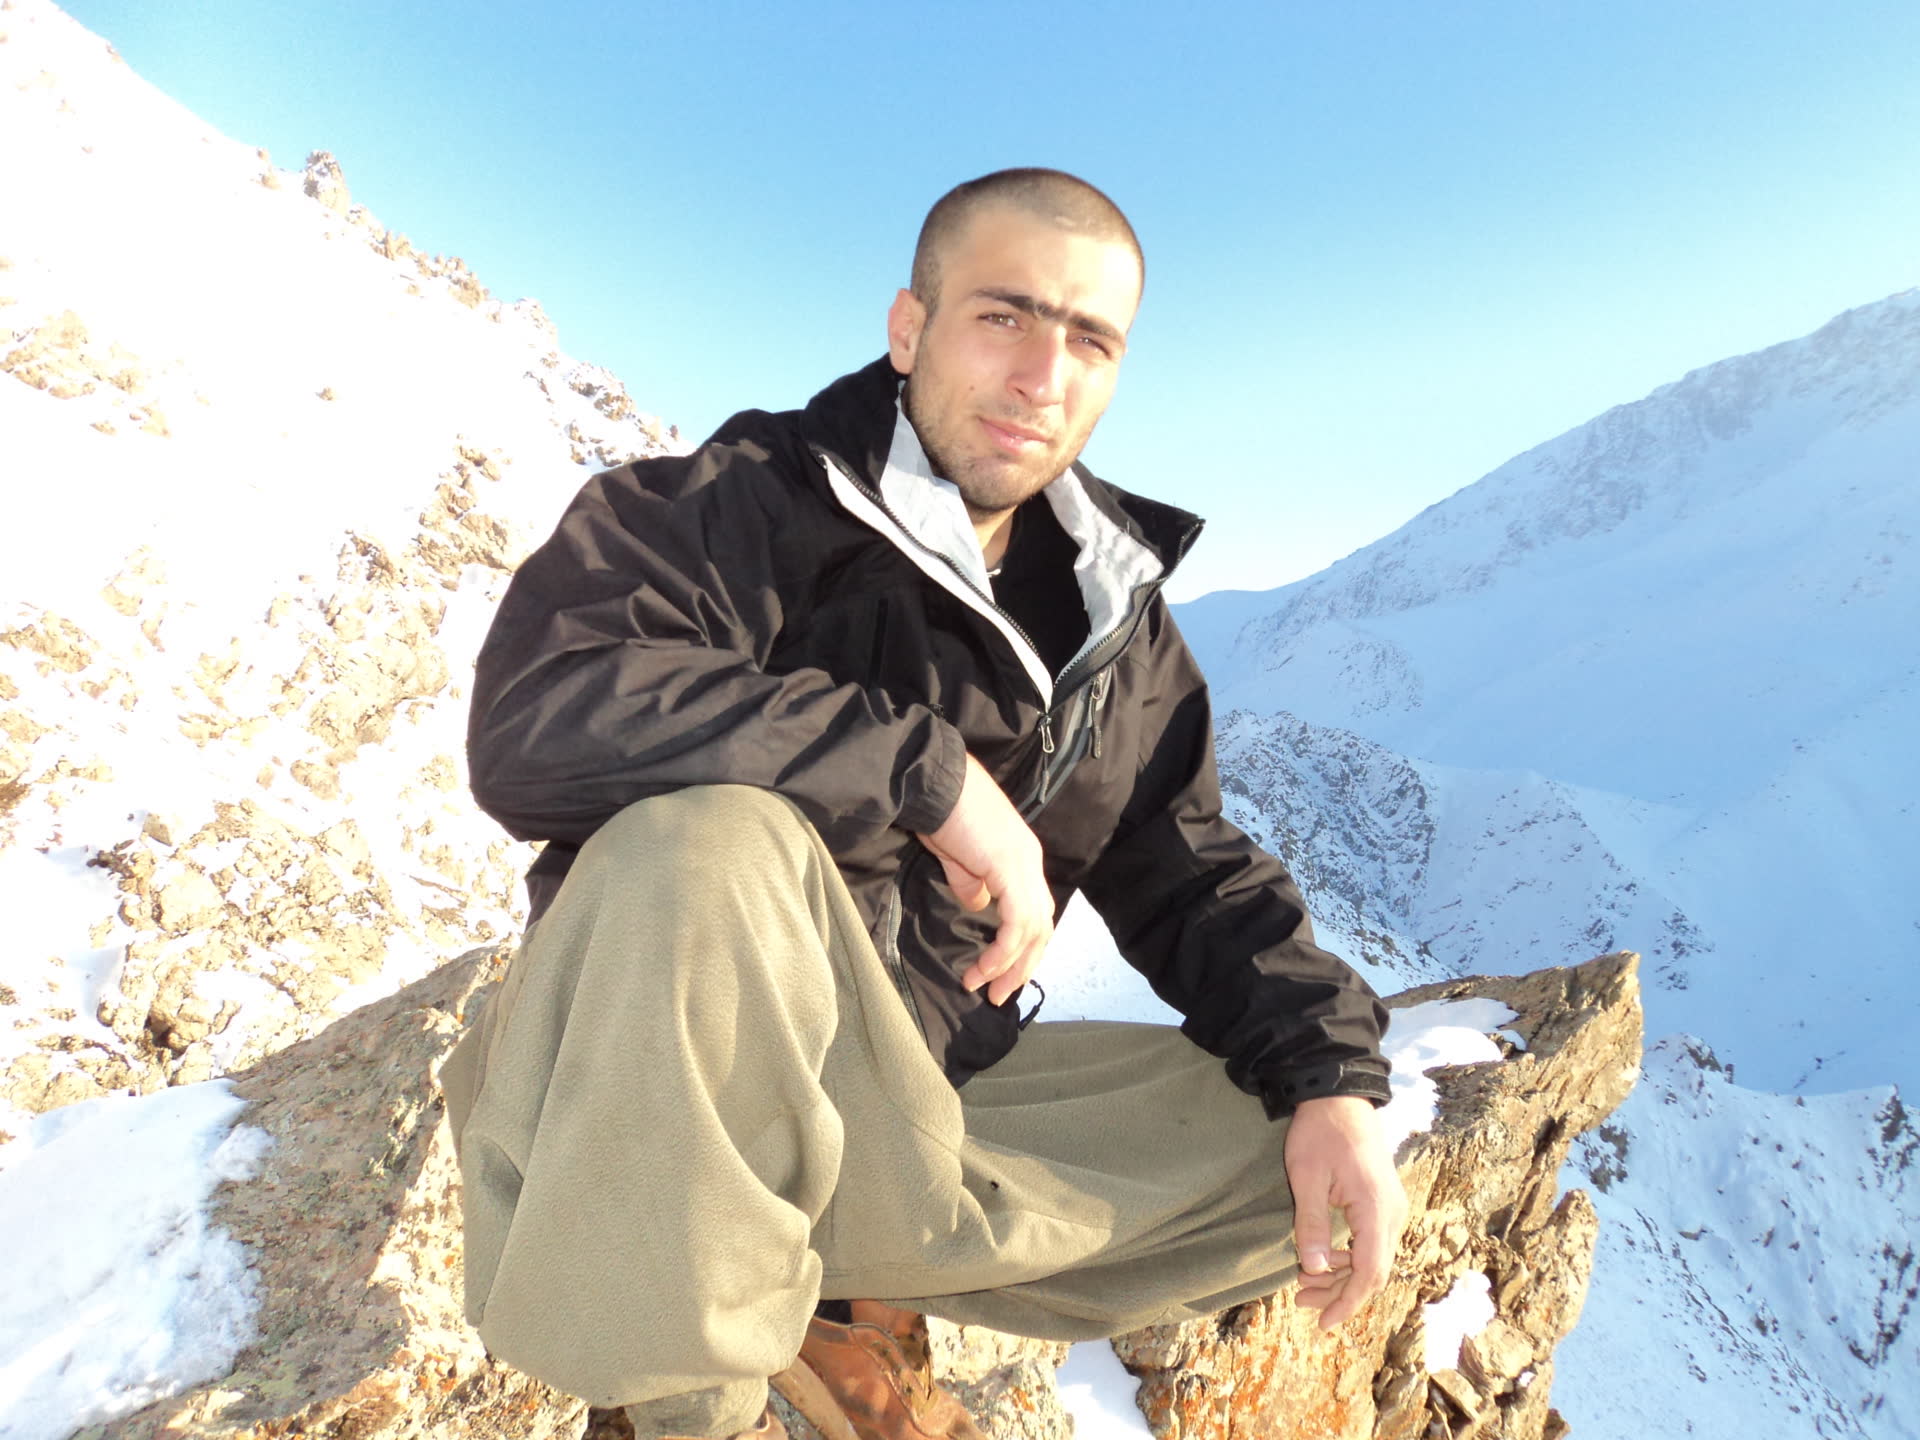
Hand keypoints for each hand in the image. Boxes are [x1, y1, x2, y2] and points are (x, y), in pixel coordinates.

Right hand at [915, 754, 1052, 1005]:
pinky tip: (985, 967)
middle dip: (1022, 965)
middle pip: (1042, 926)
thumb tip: (978, 908)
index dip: (1022, 946)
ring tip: (988, 989)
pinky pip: (1016, 923)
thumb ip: (971, 886)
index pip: (1035, 911)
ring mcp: (1025, 866)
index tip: (1000, 972)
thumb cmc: (943, 814)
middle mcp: (1031, 864)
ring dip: (1011, 966)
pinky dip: (1003, 951)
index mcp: (1022, 859)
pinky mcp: (1012, 870)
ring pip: (1033, 930)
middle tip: (1000, 994)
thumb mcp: (959, 859)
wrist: (936, 786)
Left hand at [1285, 1094, 1407, 1329]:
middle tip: (1301, 1301)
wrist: (1338, 1094)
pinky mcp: (1382, 1202)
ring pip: (1373, 1259)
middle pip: (1374, 1271)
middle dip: (1339, 1293)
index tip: (1324, 1323)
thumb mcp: (1306, 1178)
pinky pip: (1371, 1242)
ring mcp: (1391, 1207)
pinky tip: (1321, 1259)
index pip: (1370, 1273)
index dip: (1347, 1302)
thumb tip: (1314, 1269)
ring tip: (1303, 1283)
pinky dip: (1348, 1257)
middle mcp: (1393, 1213)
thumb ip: (1311, 1224)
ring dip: (1341, 1275)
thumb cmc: (1320, 1132)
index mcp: (1377, 1210)